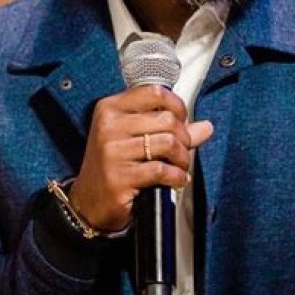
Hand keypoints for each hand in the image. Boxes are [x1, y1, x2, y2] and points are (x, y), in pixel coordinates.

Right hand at [68, 85, 213, 231]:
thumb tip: (206, 127)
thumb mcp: (135, 139)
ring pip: (167, 143)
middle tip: (183, 150)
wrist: (88, 202)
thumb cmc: (113, 166)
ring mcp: (111, 150)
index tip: (182, 120)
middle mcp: (108, 125)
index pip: (154, 93)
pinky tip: (176, 180)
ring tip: (180, 167)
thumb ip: (171, 130)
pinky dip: (176, 176)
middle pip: (166, 119)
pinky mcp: (118, 176)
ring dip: (182, 159)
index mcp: (110, 108)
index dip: (177, 106)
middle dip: (184, 138)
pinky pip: (161, 170)